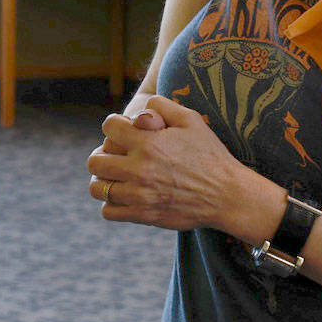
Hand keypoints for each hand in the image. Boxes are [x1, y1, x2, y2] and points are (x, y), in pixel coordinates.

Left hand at [86, 95, 251, 231]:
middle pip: (95, 160)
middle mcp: (139, 170)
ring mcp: (139, 195)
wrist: (227, 195)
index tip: (123, 132)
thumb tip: (140, 107)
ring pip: (97, 188)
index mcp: (149, 144)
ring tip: (116, 177)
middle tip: (116, 156)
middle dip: (103, 154)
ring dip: (103, 180)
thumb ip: (162, 105)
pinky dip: (111, 203)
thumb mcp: (191, 120)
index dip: (114, 126)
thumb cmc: (210, 155)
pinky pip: (108, 211)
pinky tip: (124, 195)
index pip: (108, 128)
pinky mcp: (143, 215)